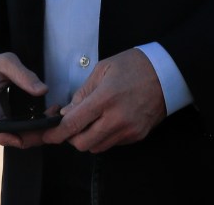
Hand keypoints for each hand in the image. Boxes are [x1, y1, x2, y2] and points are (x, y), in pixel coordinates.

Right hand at [0, 53, 51, 148]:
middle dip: (33, 133)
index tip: (36, 131)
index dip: (12, 135)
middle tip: (54, 119)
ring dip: (34, 133)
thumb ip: (24, 75)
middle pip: (8, 137)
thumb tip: (42, 91)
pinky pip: (13, 136)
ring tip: (52, 118)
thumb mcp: (6, 62)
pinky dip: (29, 132)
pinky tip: (43, 121)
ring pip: (13, 139)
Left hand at [44, 48, 165, 152]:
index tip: (46, 135)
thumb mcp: (103, 69)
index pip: (74, 124)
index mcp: (105, 98)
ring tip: (91, 120)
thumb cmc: (134, 66)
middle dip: (71, 137)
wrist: (167, 73)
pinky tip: (108, 121)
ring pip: (97, 147)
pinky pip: (112, 144)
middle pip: (83, 143)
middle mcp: (117, 118)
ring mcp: (129, 130)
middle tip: (72, 124)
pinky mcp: (137, 136)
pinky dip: (104, 137)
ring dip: (88, 138)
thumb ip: (83, 93)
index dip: (56, 133)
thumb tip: (67, 113)